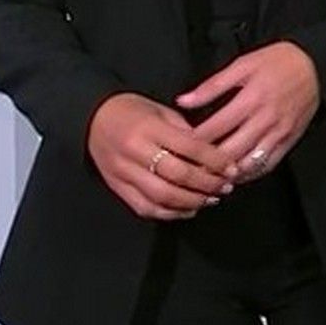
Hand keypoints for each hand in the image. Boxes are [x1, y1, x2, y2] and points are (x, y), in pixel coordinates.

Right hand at [87, 92, 235, 219]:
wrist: (92, 118)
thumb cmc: (133, 111)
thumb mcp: (162, 111)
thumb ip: (186, 132)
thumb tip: (215, 153)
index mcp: (149, 128)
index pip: (190, 148)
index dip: (216, 161)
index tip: (233, 168)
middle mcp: (135, 152)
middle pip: (178, 176)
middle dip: (207, 184)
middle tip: (226, 186)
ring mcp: (123, 173)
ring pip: (162, 196)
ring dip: (192, 201)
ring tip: (212, 199)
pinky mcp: (116, 188)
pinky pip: (145, 207)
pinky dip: (169, 213)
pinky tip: (188, 209)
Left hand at [177, 42, 320, 183]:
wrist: (315, 65)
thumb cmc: (277, 62)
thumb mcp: (242, 65)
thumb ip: (212, 86)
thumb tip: (183, 101)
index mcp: (251, 98)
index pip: (214, 128)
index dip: (192, 141)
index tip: (177, 147)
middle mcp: (267, 118)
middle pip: (230, 151)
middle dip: (206, 163)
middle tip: (187, 169)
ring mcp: (280, 131)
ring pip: (249, 162)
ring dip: (227, 173)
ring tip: (208, 177)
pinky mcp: (290, 139)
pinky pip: (268, 164)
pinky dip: (250, 173)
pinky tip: (235, 175)